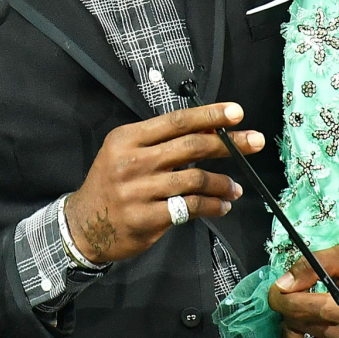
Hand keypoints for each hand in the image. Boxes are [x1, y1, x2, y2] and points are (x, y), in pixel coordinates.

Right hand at [63, 103, 264, 262]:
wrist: (83, 225)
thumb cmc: (112, 183)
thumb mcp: (125, 152)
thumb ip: (160, 142)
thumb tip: (209, 130)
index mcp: (127, 138)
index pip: (176, 121)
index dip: (209, 115)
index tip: (237, 112)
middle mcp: (133, 161)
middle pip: (191, 146)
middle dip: (229, 143)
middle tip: (255, 141)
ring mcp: (139, 191)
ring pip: (195, 179)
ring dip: (223, 182)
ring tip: (236, 187)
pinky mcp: (147, 218)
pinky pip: (191, 207)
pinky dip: (212, 205)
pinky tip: (222, 205)